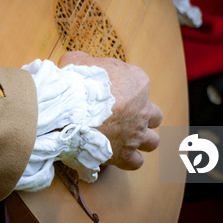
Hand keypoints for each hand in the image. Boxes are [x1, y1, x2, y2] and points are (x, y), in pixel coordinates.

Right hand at [58, 51, 162, 169]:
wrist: (68, 110)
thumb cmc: (75, 82)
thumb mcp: (77, 60)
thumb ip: (84, 62)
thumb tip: (78, 64)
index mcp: (137, 82)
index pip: (139, 83)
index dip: (124, 87)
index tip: (108, 91)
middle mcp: (143, 109)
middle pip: (154, 115)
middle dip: (142, 116)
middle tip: (123, 116)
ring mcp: (136, 133)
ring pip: (152, 141)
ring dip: (140, 139)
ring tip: (124, 137)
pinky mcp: (125, 154)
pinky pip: (136, 162)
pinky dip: (128, 159)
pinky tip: (115, 153)